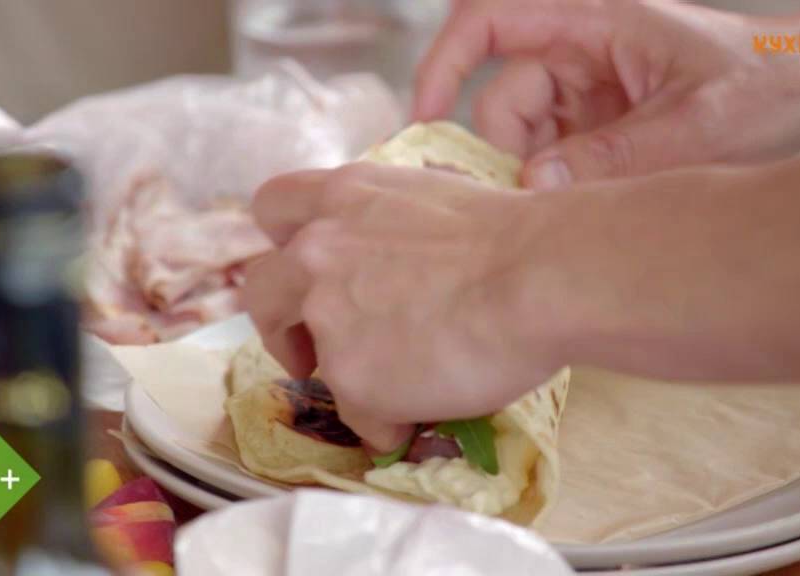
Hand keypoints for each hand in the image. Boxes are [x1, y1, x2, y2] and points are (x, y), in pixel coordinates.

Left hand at [243, 164, 556, 450]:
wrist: (539, 279)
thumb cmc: (516, 237)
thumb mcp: (435, 199)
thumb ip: (391, 222)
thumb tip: (403, 256)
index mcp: (343, 195)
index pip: (273, 204)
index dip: (283, 241)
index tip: (308, 268)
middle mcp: (317, 249)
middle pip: (259, 287)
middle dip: (280, 319)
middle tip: (314, 342)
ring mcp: (325, 314)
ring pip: (301, 355)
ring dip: (330, 370)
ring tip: (379, 386)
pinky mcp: (348, 375)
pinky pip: (356, 412)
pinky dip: (383, 419)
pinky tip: (421, 413)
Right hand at [414, 0, 799, 188]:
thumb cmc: (764, 85)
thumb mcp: (695, 126)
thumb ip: (613, 156)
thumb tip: (533, 187)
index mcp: (592, 20)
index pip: (490, 21)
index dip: (445, 61)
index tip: (423, 114)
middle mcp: (577, 49)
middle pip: (501, 101)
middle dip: (506, 155)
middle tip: (535, 204)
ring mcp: (583, 87)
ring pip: (520, 136)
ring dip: (535, 176)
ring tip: (583, 202)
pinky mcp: (592, 120)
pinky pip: (548, 153)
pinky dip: (554, 183)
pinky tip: (586, 199)